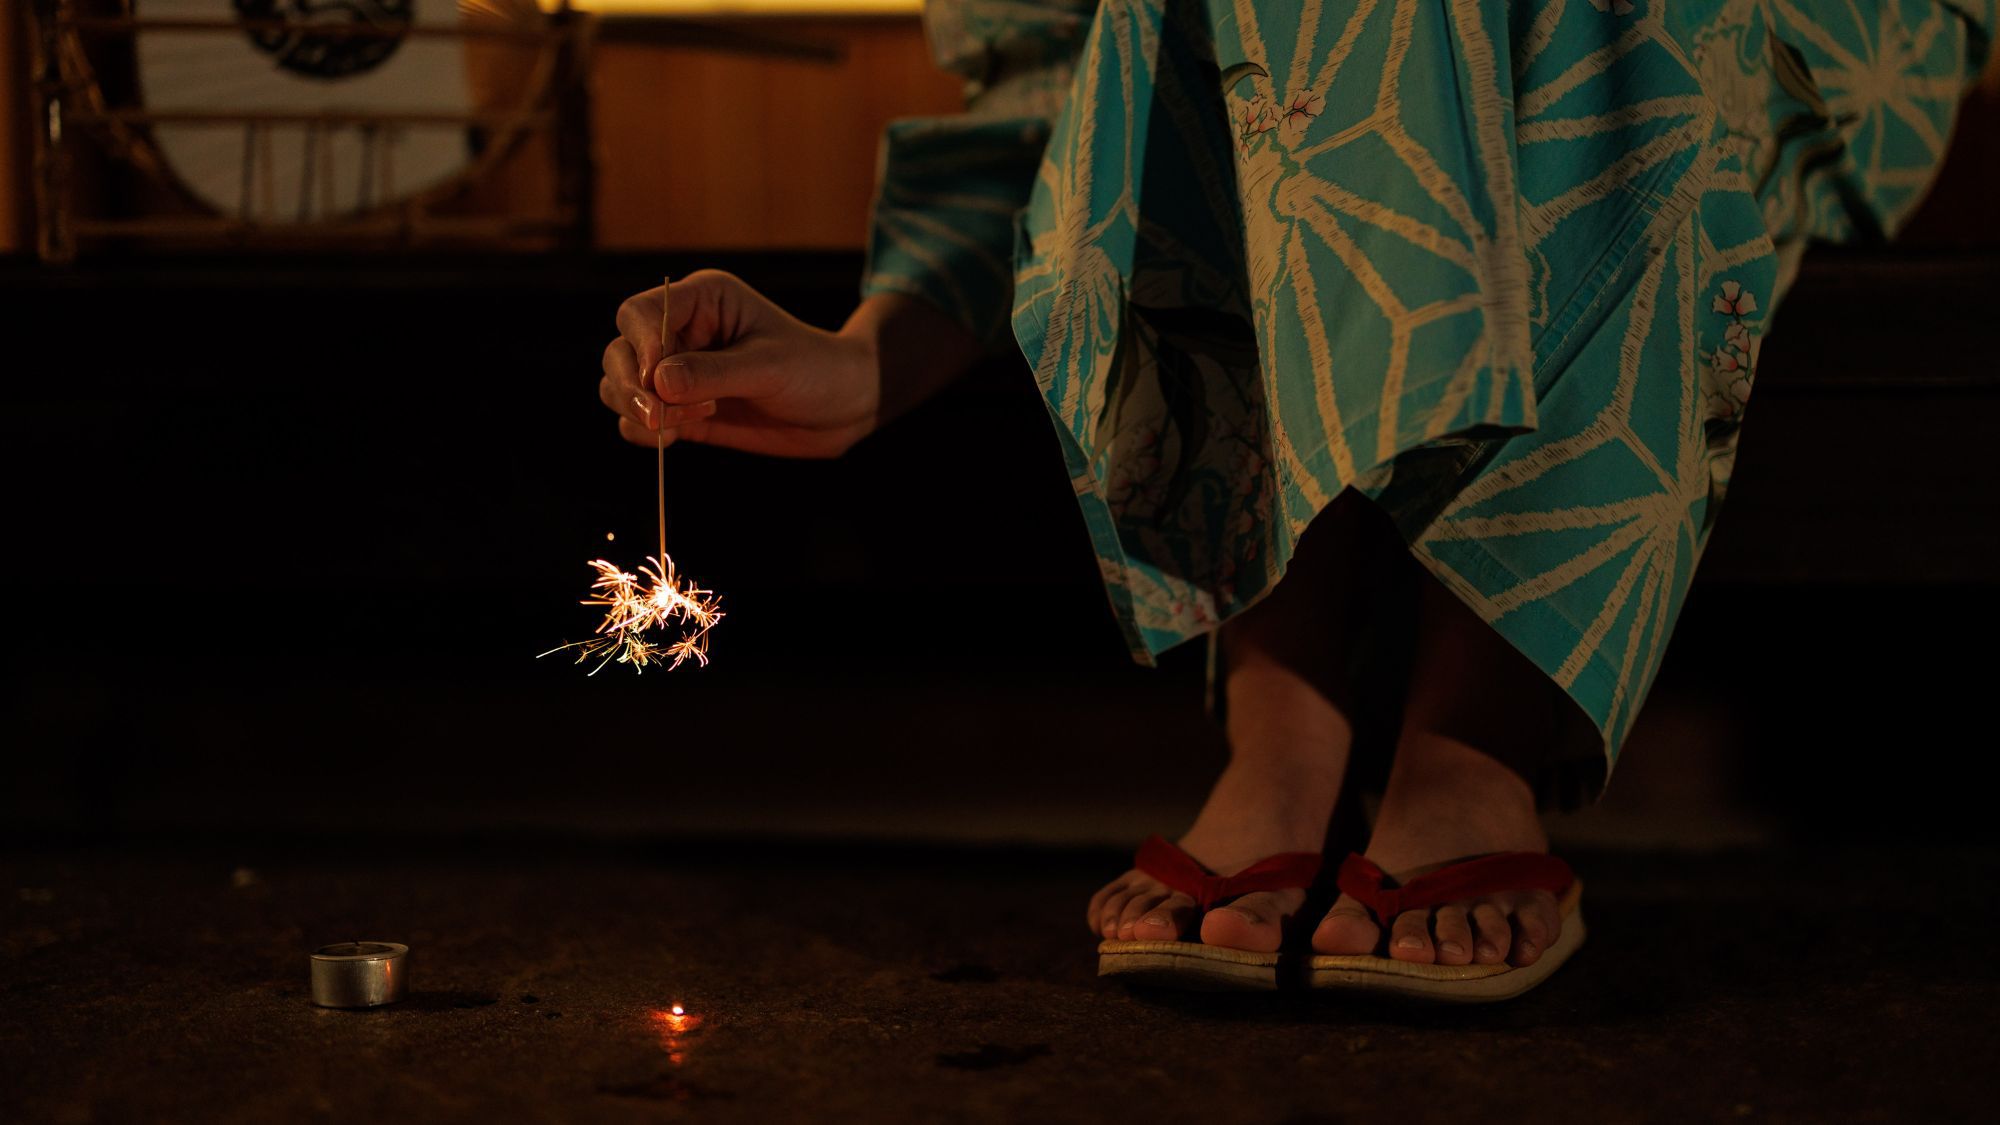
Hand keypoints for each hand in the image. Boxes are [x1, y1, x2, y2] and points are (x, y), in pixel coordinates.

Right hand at [599, 270, 879, 457]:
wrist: (842, 408)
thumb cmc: (816, 370)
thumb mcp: (769, 366)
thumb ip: (712, 373)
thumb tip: (656, 382)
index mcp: (702, 301)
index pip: (642, 312)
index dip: (639, 343)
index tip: (656, 377)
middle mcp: (682, 333)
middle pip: (620, 350)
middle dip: (629, 385)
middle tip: (658, 415)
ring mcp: (678, 374)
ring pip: (619, 386)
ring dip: (636, 410)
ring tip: (681, 424)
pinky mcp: (681, 411)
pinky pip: (637, 421)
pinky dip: (644, 433)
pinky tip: (678, 434)